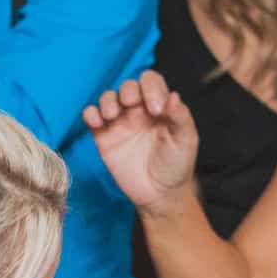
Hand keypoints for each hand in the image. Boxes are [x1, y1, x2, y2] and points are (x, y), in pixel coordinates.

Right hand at [82, 72, 198, 216]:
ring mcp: (120, 123)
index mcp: (159, 106)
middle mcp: (139, 111)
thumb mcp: (186, 141)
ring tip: (112, 115)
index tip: (156, 109)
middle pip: (128, 86)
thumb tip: (173, 95)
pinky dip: (90, 113)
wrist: (160, 195)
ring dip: (108, 100)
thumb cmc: (176, 165)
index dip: (151, 87)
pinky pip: (92, 117)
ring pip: (108, 98)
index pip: (151, 82)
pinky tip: (97, 121)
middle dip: (128, 90)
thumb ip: (181, 117)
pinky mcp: (104, 137)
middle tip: (132, 105)